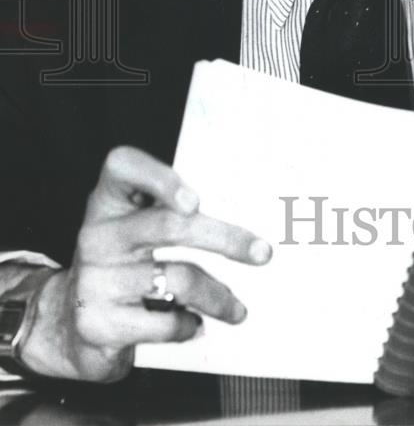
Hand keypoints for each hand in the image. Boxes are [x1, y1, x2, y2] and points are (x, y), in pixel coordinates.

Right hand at [19, 145, 271, 381]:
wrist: (71, 324)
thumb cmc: (123, 264)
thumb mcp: (137, 229)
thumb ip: (173, 214)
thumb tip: (245, 228)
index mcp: (108, 200)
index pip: (124, 166)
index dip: (160, 178)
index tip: (195, 200)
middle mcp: (97, 233)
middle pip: (168, 226)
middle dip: (224, 239)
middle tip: (262, 253)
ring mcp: (94, 278)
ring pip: (178, 278)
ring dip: (217, 296)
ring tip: (237, 310)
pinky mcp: (98, 322)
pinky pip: (163, 323)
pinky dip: (187, 327)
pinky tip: (193, 326)